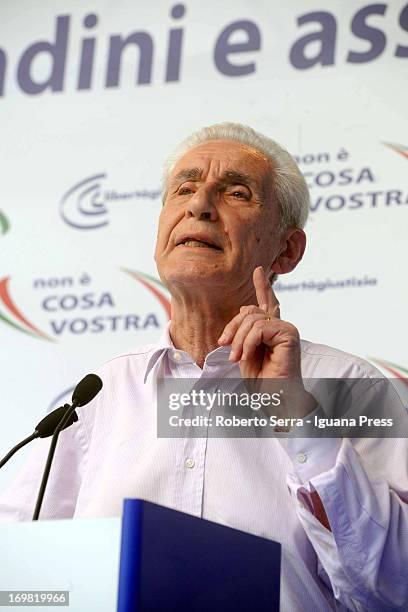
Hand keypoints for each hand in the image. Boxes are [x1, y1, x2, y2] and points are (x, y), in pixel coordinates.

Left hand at [218, 266, 314, 418]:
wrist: (275, 400)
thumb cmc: (262, 383)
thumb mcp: (245, 353)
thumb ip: (245, 331)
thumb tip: (245, 306)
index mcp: (271, 331)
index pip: (267, 303)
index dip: (262, 286)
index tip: (258, 270)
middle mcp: (281, 326)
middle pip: (249, 311)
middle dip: (233, 328)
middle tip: (227, 350)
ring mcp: (287, 329)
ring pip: (252, 319)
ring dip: (239, 340)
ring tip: (236, 358)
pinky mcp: (289, 334)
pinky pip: (259, 328)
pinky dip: (248, 342)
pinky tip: (246, 355)